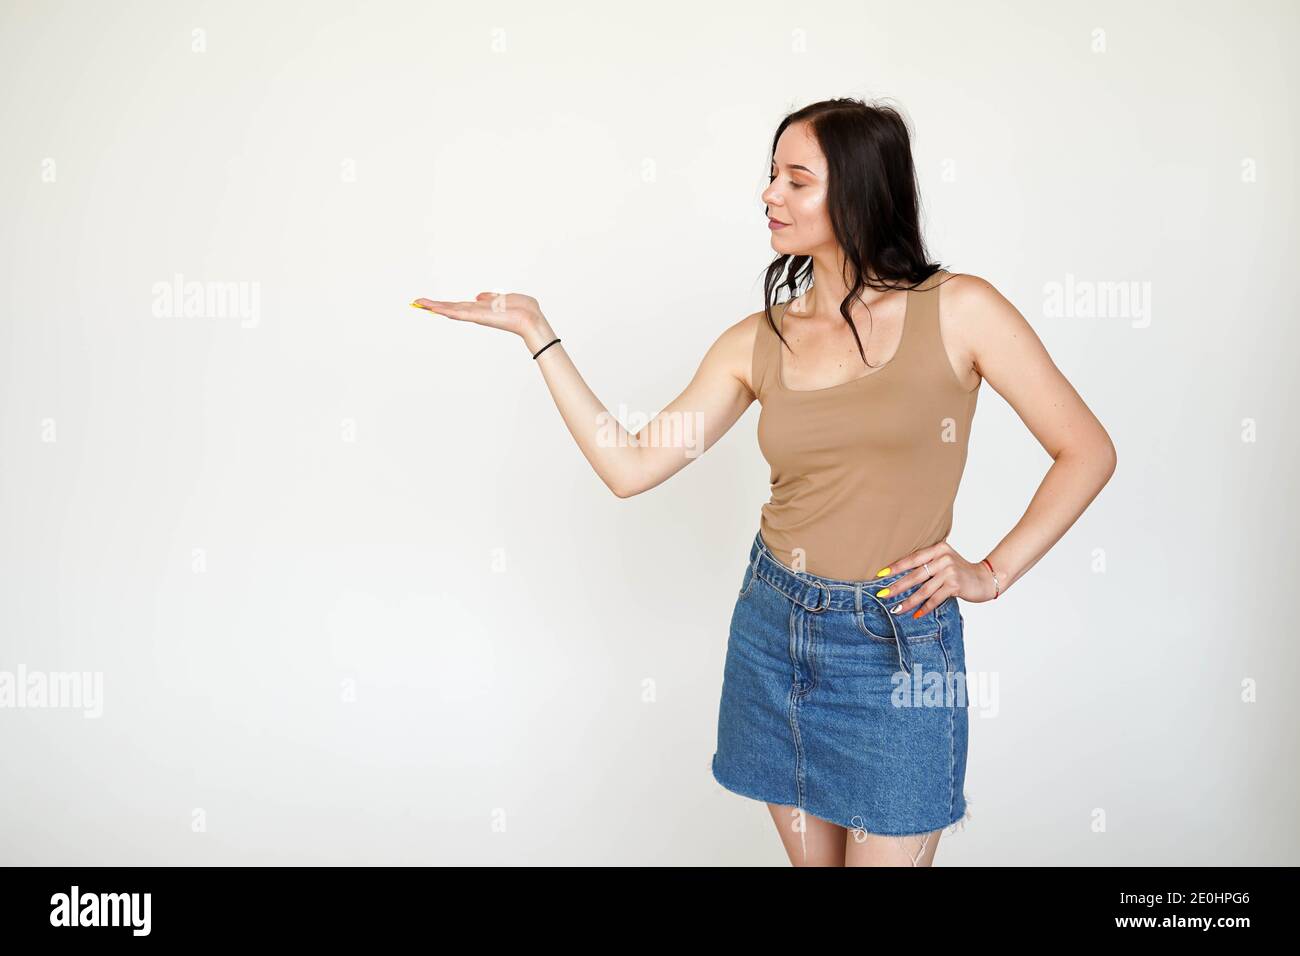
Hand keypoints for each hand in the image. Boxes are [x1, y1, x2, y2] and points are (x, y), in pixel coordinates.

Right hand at [411, 292, 552, 350]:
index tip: (431, 303)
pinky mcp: (480, 317)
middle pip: (451, 308)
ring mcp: (478, 316)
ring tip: (420, 304)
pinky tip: (436, 309)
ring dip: (436, 307)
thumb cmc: (524, 310)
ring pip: (452, 310)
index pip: (460, 306)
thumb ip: (491, 297)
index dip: (445, 304)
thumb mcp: (505, 298)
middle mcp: (477, 313)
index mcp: (483, 308)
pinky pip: (461, 313)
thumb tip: (479, 296)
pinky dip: (448, 311)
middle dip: (434, 305)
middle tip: (417, 302)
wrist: (531, 319)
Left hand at [876, 541, 996, 618]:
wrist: (985, 578)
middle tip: (882, 594)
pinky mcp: (955, 586)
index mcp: (938, 549)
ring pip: (923, 590)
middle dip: (897, 586)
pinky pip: (935, 599)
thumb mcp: (944, 560)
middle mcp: (943, 558)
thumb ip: (927, 563)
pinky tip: (915, 614)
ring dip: (908, 601)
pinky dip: (924, 608)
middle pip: (915, 575)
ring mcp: (950, 572)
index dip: (895, 567)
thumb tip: (899, 574)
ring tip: (895, 609)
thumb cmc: (959, 571)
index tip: (880, 575)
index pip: (912, 558)